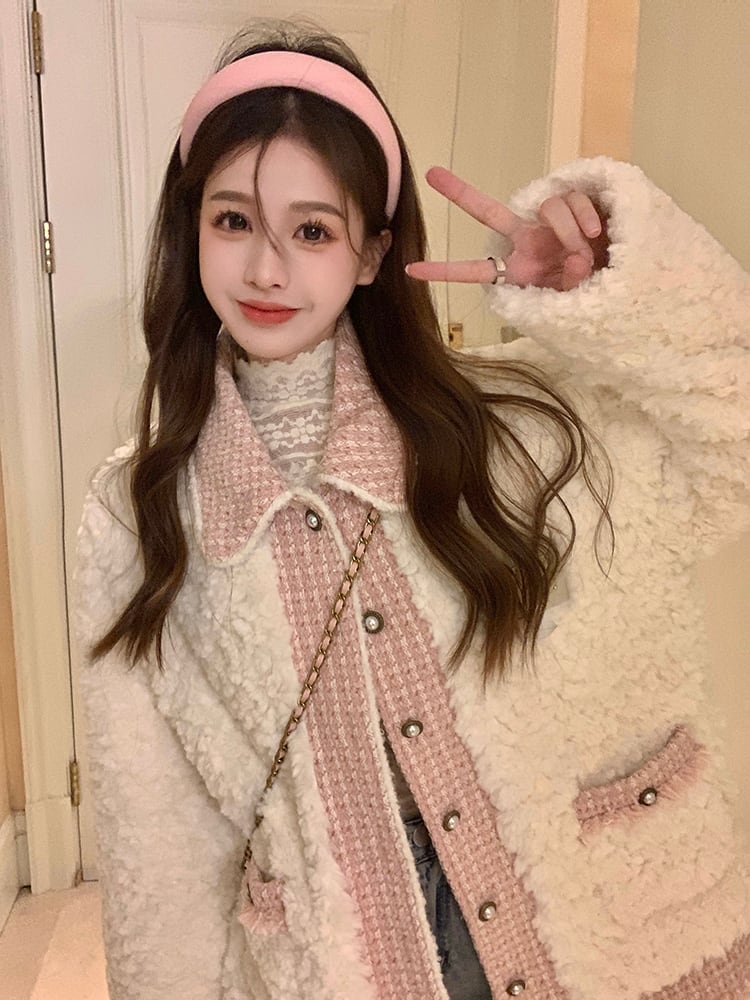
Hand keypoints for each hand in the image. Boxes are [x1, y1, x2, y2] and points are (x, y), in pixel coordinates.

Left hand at [405, 166, 608, 291]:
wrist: (617, 272)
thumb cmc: (588, 289)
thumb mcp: (571, 297)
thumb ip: (568, 282)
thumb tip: (574, 261)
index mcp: (516, 268)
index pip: (475, 270)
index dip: (444, 271)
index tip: (409, 270)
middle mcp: (525, 238)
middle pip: (488, 211)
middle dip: (461, 193)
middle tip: (431, 174)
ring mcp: (546, 219)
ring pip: (549, 208)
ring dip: (572, 232)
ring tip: (585, 252)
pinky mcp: (572, 201)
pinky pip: (573, 200)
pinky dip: (586, 219)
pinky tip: (596, 234)